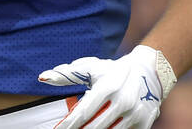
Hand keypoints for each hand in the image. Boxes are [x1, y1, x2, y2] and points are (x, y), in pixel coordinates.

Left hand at [39, 45, 175, 128]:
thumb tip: (42, 78)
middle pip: (94, 127)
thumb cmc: (113, 71)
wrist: (149, 72)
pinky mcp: (144, 123)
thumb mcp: (91, 69)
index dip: (68, 124)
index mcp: (108, 86)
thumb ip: (66, 75)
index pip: (83, 112)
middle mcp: (123, 101)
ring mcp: (136, 114)